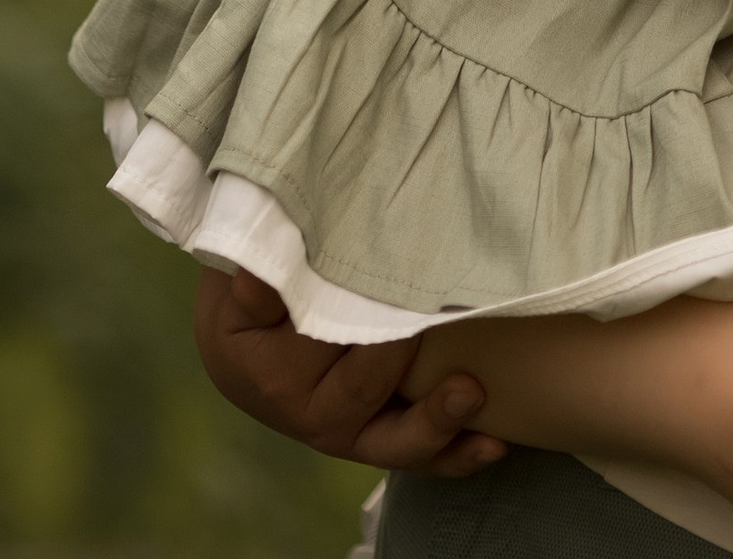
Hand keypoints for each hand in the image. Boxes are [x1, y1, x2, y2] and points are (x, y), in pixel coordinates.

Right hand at [194, 266, 507, 478]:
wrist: (240, 337)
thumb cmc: (246, 297)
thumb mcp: (237, 285)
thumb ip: (256, 286)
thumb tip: (259, 276)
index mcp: (276, 383)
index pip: (332, 353)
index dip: (373, 329)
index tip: (407, 294)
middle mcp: (313, 422)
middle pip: (367, 404)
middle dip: (409, 371)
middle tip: (445, 345)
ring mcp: (349, 435)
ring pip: (397, 445)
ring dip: (442, 425)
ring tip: (475, 395)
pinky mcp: (375, 437)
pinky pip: (416, 455)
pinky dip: (455, 452)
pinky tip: (494, 443)